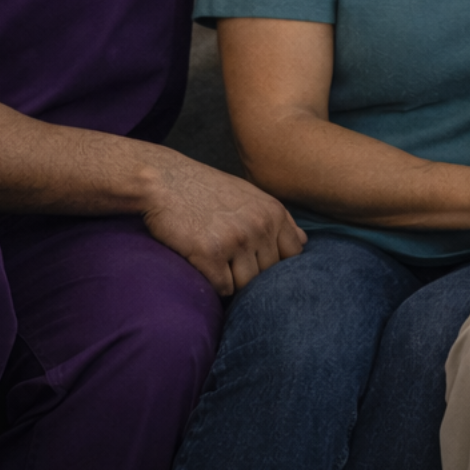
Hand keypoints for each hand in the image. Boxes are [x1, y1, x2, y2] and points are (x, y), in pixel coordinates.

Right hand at [139, 148, 306, 296]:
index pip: (293, 256)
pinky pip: (223, 288)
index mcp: (273, 212)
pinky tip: (204, 266)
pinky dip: (214, 284)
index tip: (258, 261)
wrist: (164, 182)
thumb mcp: (250, 195)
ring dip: (233, 282)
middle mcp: (259, 226)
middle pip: (269, 274)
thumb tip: (304, 243)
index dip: (277, 264)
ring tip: (218, 265)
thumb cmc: (206, 190)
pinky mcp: (209, 254)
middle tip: (231, 264)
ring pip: (247, 285)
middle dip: (253, 274)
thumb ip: (279, 219)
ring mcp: (235, 240)